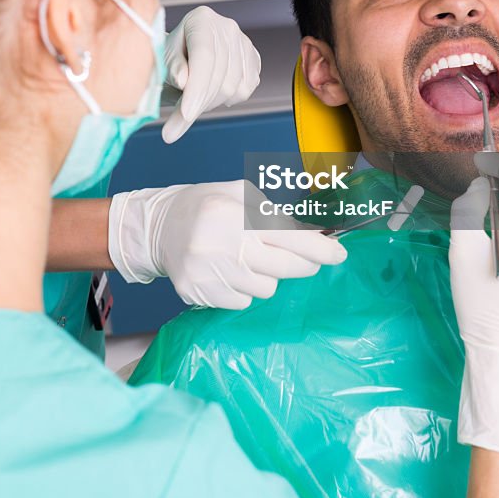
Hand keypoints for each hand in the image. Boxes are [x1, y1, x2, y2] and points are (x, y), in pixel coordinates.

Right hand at [108, 181, 346, 308]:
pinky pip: (242, 302)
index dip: (320, 248)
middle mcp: (223, 246)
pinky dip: (244, 290)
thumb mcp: (240, 195)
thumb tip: (314, 237)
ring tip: (249, 259)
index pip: (289, 236)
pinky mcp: (199, 294)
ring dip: (267, 276)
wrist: (158, 228)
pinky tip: (229, 272)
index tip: (340, 254)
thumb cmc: (207, 206)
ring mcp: (210, 273)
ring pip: (266, 289)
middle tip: (307, 259)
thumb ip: (273, 215)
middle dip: (304, 264)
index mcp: (235, 215)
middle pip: (285, 268)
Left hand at [162, 7, 260, 142]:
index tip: (186, 114)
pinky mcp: (253, 58)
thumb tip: (183, 80)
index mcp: (202, 19)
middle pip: (219, 76)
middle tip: (179, 120)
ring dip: (211, 103)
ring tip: (194, 99)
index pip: (204, 57)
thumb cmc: (172, 55)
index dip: (196, 88)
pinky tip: (212, 92)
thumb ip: (172, 69)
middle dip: (199, 103)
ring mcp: (244, 42)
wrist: (185, 53)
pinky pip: (245, 90)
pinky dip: (227, 99)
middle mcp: (227, 27)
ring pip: (233, 87)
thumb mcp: (163, 59)